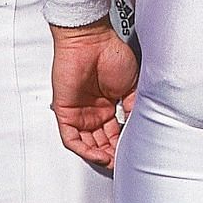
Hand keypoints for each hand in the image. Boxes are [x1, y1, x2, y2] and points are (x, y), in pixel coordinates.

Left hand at [49, 22, 139, 166]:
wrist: (90, 40)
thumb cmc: (110, 53)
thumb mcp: (131, 83)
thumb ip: (133, 105)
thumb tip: (137, 124)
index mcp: (108, 105)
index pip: (114, 133)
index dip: (123, 144)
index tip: (133, 151)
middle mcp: (93, 112)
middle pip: (101, 142)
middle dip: (112, 155)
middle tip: (123, 162)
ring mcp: (78, 113)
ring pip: (87, 144)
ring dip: (99, 156)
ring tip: (113, 162)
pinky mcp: (65, 113)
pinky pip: (72, 139)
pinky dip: (85, 150)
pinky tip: (99, 155)